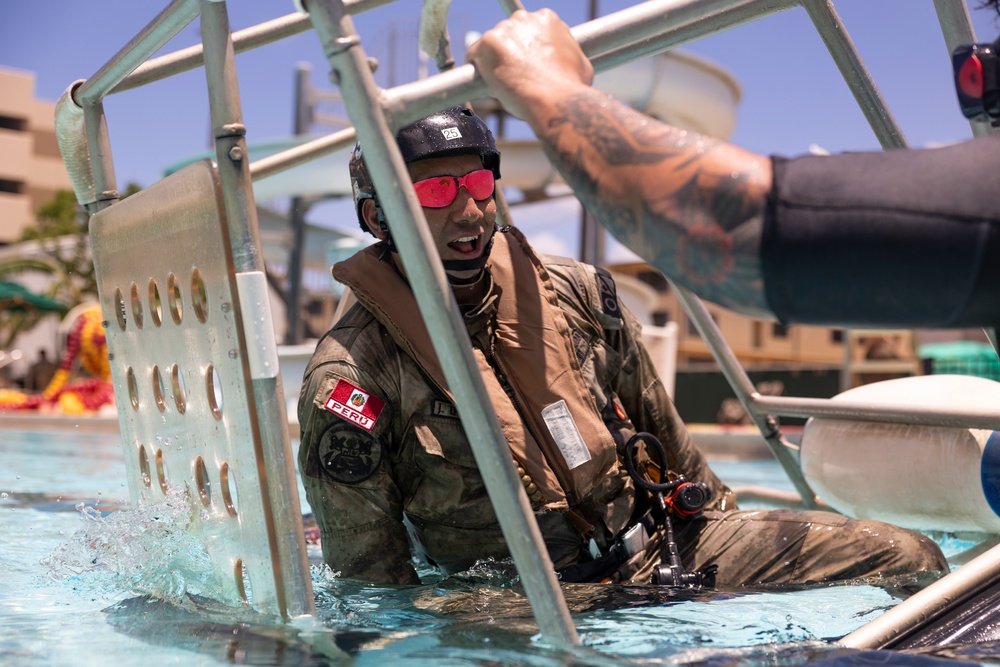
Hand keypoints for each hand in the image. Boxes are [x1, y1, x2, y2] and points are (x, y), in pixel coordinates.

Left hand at [467, 9, 593, 119]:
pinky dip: (477, 69)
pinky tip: (485, 83)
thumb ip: (568, 54)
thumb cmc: (570, 86)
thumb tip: (568, 63)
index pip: (530, 29)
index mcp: (547, 19)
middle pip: (510, 34)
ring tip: (504, 84)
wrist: (553, 99)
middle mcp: (524, 18)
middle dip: (511, 52)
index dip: (529, 48)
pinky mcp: (486, 44)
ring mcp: (503, 29)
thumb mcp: (579, 63)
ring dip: (494, 61)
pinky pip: (473, 56)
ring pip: (492, 45)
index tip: (528, 63)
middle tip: (516, 75)